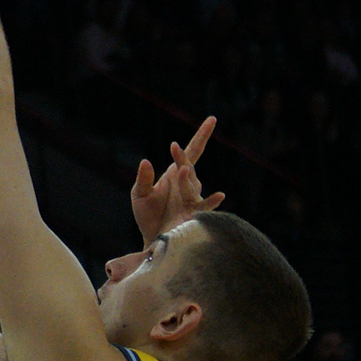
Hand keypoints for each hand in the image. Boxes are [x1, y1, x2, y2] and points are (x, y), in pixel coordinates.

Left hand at [129, 118, 222, 241]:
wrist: (151, 240)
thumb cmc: (147, 216)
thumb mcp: (139, 194)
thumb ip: (143, 179)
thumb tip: (146, 161)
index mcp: (176, 174)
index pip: (192, 151)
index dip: (202, 135)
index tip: (212, 119)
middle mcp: (187, 184)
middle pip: (189, 166)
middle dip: (182, 157)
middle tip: (174, 148)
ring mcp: (192, 198)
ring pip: (193, 184)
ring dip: (187, 178)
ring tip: (180, 170)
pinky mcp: (193, 214)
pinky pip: (205, 206)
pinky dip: (212, 201)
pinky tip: (220, 195)